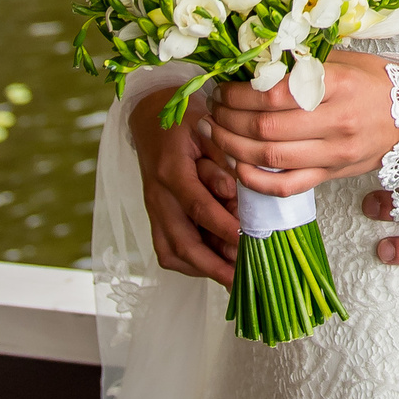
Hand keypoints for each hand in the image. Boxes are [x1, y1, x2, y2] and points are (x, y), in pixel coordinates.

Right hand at [130, 84, 239, 287]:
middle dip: (212, 265)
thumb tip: (234, 192)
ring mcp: (153, 209)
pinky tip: (214, 266)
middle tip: (242, 279)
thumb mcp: (208, 128)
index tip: (247, 242)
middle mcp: (158, 196)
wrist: (150, 118)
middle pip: (180, 242)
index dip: (222, 228)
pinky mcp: (155, 217)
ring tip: (232, 279)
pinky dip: (189, 263)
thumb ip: (222, 159)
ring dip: (202, 269)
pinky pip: (166, 249)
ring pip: (171, 252)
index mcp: (172, 170)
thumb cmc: (186, 122)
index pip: (198, 207)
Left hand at [207, 51, 398, 197]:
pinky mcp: (332, 175)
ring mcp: (334, 153)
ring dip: (232, 146)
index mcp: (337, 86)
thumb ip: (302, 63)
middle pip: (266, 128)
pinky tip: (237, 166)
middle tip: (213, 108)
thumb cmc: (375, 83)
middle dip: (228, 119)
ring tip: (215, 132)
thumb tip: (252, 61)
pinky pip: (286, 186)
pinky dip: (255, 180)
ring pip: (269, 158)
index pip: (274, 93)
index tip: (223, 87)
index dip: (239, 93)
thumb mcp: (343, 61)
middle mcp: (336, 122)